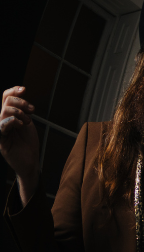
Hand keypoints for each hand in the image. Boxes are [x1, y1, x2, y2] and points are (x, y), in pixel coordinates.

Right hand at [1, 86, 40, 203]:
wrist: (30, 161)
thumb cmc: (28, 143)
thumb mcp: (27, 122)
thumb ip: (23, 109)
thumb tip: (21, 91)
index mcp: (8, 116)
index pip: (5, 98)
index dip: (13, 91)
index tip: (24, 89)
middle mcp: (2, 121)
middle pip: (6, 102)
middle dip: (21, 102)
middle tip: (32, 111)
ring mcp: (1, 130)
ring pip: (4, 112)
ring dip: (19, 113)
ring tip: (27, 121)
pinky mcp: (1, 141)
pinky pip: (2, 127)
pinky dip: (12, 121)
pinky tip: (21, 124)